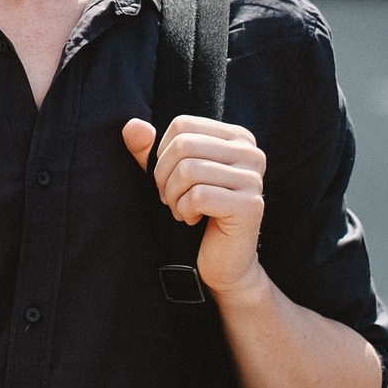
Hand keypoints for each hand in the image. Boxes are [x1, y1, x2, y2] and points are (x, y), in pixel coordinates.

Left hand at [123, 116, 265, 297]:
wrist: (224, 262)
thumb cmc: (196, 213)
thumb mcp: (169, 176)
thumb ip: (148, 150)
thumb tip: (132, 126)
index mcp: (237, 137)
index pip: (183, 125)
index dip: (163, 154)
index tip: (170, 179)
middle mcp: (251, 152)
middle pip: (184, 145)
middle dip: (165, 177)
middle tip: (171, 199)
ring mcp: (254, 178)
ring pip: (189, 170)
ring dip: (174, 197)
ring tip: (182, 210)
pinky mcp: (250, 206)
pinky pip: (198, 196)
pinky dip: (184, 211)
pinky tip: (194, 220)